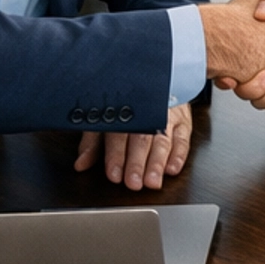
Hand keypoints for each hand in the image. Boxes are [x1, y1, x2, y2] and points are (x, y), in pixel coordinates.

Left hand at [74, 102, 191, 189]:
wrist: (158, 81)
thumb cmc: (129, 104)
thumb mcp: (106, 118)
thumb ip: (93, 142)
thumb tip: (81, 163)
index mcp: (123, 110)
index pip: (118, 134)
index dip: (116, 155)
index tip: (114, 174)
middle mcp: (146, 112)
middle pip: (142, 139)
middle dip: (138, 162)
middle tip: (134, 182)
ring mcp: (167, 116)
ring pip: (163, 139)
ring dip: (158, 162)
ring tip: (153, 181)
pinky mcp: (183, 121)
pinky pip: (183, 138)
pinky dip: (179, 154)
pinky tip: (172, 169)